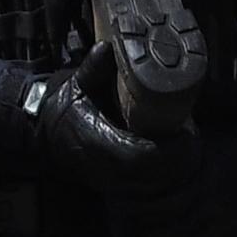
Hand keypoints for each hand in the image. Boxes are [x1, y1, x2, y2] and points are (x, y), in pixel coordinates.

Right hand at [28, 48, 195, 199]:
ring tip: (188, 145)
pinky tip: (174, 158)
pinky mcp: (115, 185)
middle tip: (192, 135)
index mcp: (97, 143)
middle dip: (177, 158)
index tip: (185, 131)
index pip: (139, 155)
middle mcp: (105, 167)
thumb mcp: (77, 86)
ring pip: (152, 185)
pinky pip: (146, 188)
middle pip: (152, 174)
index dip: (166, 149)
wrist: (44, 136)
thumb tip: (108, 48)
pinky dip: (164, 176)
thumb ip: (93, 69)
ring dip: (174, 168)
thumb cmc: (64, 109)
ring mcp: (110, 180)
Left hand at [118, 121, 236, 236]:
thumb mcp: (198, 148)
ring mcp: (230, 228)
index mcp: (204, 185)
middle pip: (174, 233)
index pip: (165, 208)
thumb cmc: (223, 154)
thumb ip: (174, 158)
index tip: (129, 213)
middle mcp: (216, 210)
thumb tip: (137, 160)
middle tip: (136, 234)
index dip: (144, 214)